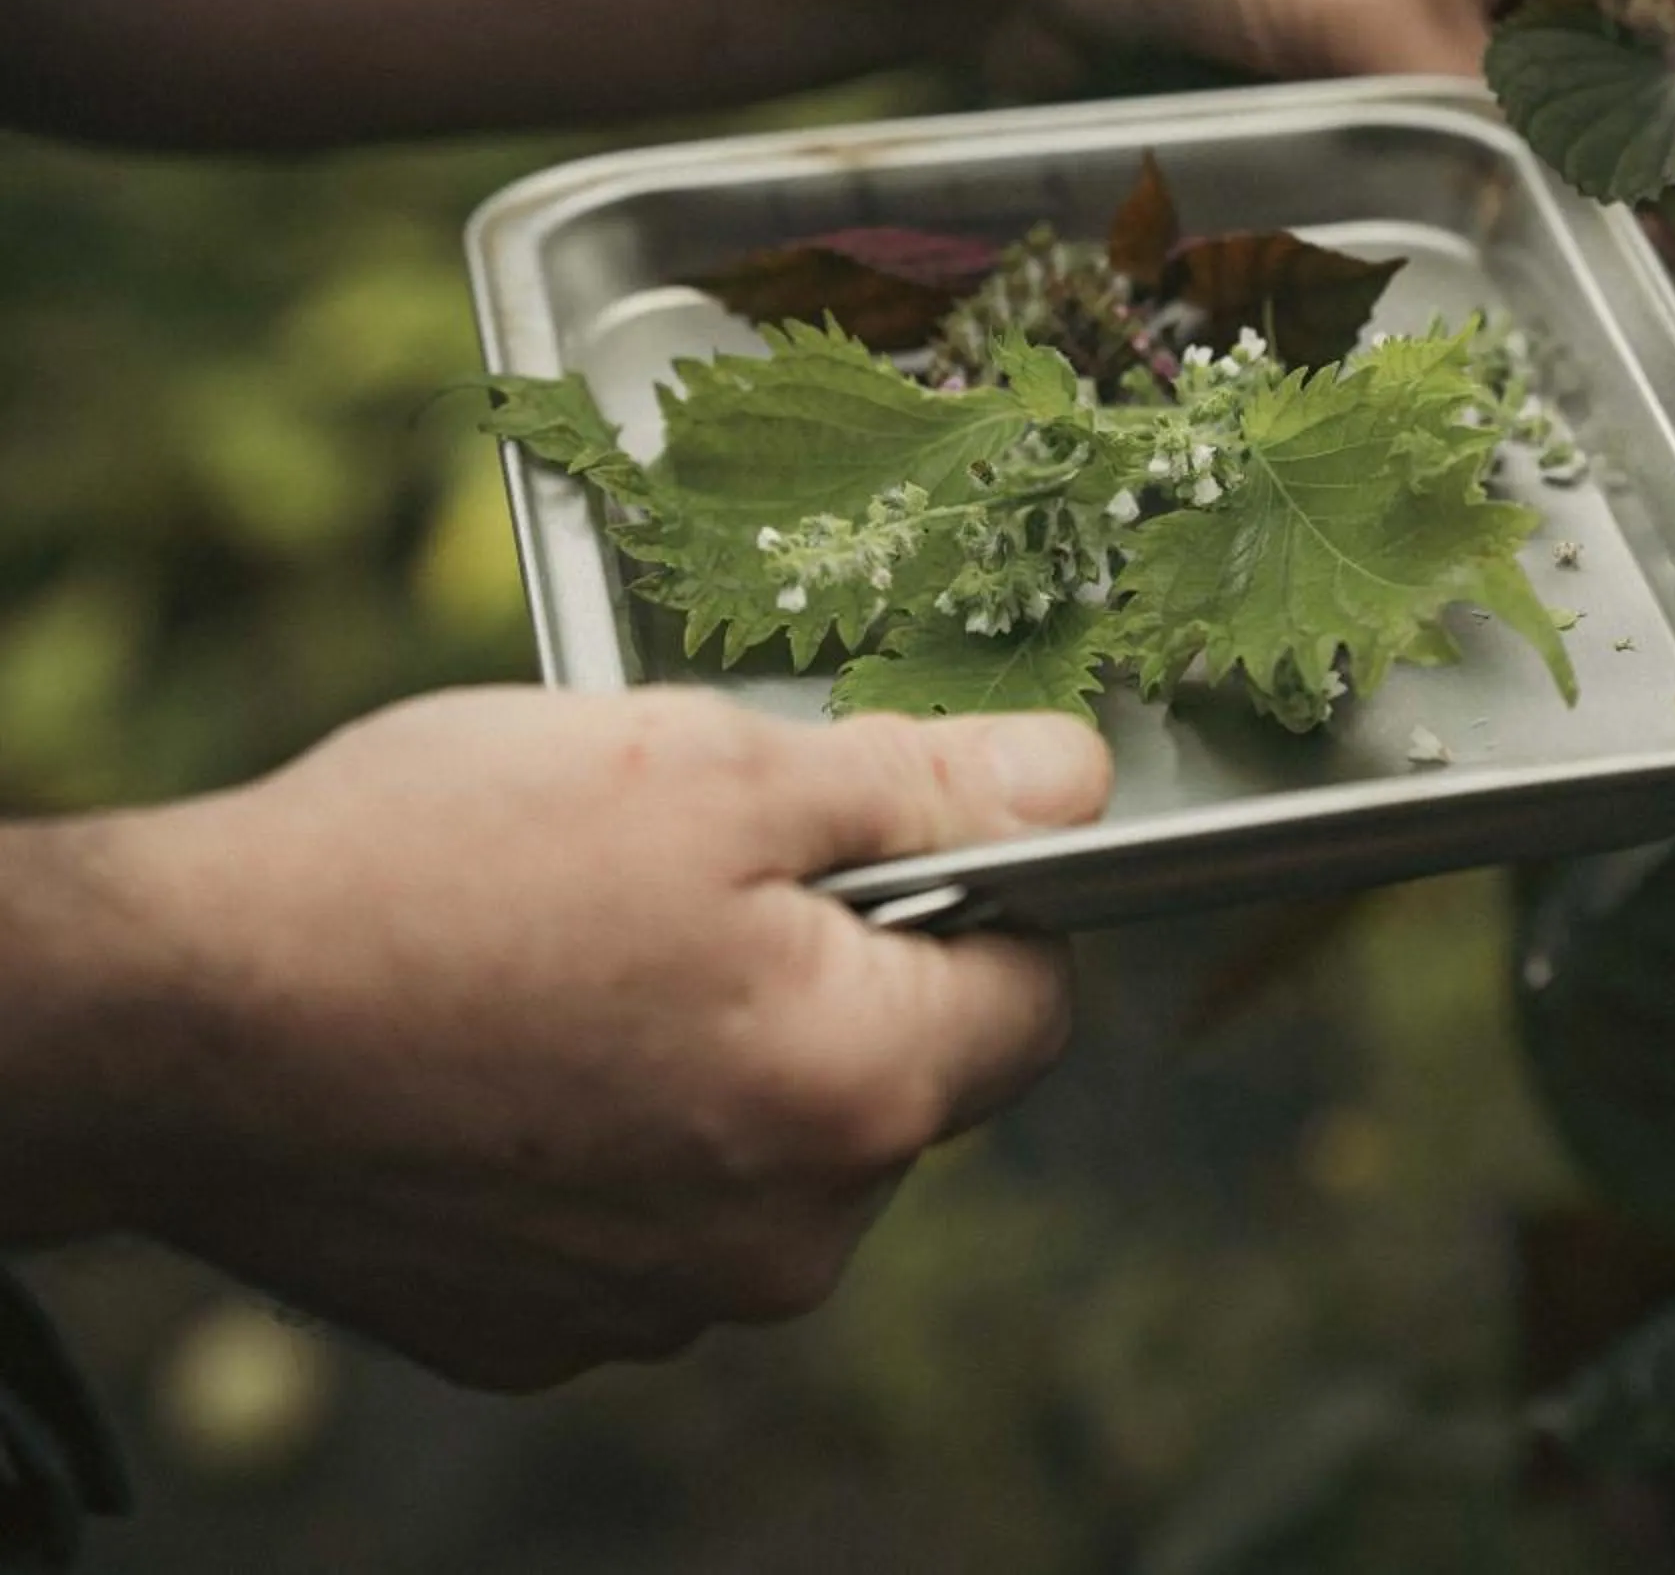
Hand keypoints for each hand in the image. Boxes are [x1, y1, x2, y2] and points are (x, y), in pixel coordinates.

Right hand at [61, 687, 1108, 1389]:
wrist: (183, 1018)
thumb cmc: (439, 867)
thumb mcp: (710, 765)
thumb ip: (920, 784)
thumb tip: (1072, 780)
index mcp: (852, 1093)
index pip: (1033, 996)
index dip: (975, 886)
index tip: (873, 827)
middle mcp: (780, 1243)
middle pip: (893, 1075)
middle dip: (826, 961)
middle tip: (679, 863)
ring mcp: (656, 1306)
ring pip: (763, 1145)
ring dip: (710, 1045)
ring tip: (567, 946)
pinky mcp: (542, 1329)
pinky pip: (646, 1212)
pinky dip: (609, 1127)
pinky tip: (508, 1039)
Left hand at [1019, 0, 1674, 302]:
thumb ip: (1495, 109)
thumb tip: (1597, 231)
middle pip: (1652, 99)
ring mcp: (1442, 15)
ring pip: (1561, 144)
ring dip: (1599, 236)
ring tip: (1637, 347)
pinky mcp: (1367, 74)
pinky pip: (1469, 166)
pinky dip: (1505, 229)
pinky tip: (1526, 302)